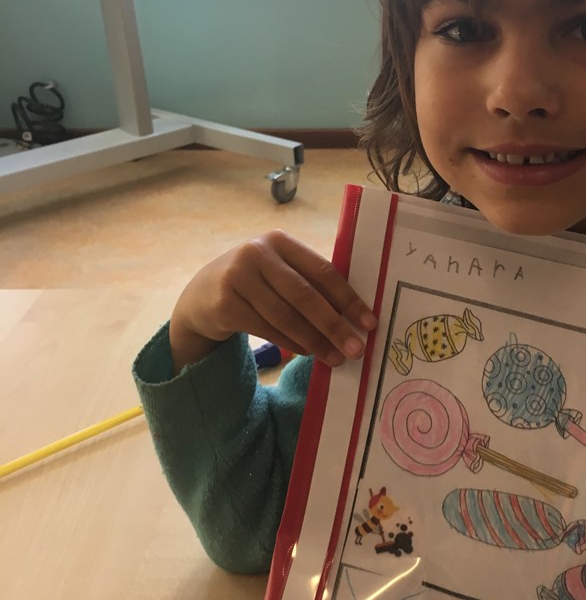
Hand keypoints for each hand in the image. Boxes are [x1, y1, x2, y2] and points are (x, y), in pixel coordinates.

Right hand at [168, 229, 376, 371]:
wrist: (201, 295)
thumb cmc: (256, 282)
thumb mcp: (278, 271)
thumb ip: (309, 283)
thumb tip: (355, 316)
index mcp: (280, 241)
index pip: (322, 271)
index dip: (348, 299)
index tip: (369, 322)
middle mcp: (256, 253)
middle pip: (305, 295)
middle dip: (334, 325)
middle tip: (356, 349)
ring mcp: (237, 278)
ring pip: (286, 316)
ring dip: (315, 341)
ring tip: (335, 358)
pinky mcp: (225, 304)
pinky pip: (267, 330)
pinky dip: (291, 343)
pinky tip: (308, 352)